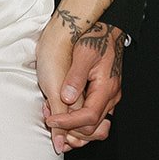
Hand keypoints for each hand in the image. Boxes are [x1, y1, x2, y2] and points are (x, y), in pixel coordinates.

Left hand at [36, 14, 119, 151]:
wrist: (106, 29)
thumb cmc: (95, 39)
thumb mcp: (83, 54)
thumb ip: (76, 78)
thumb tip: (67, 98)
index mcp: (106, 88)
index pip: (89, 117)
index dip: (68, 123)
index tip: (50, 120)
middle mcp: (110, 97)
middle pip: (93, 128)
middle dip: (70, 130)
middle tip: (48, 118)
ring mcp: (108, 98)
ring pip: (94, 126)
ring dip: (73, 129)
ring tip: (52, 118)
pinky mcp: (102, 95)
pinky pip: (92, 117)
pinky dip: (77, 122)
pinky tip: (61, 112)